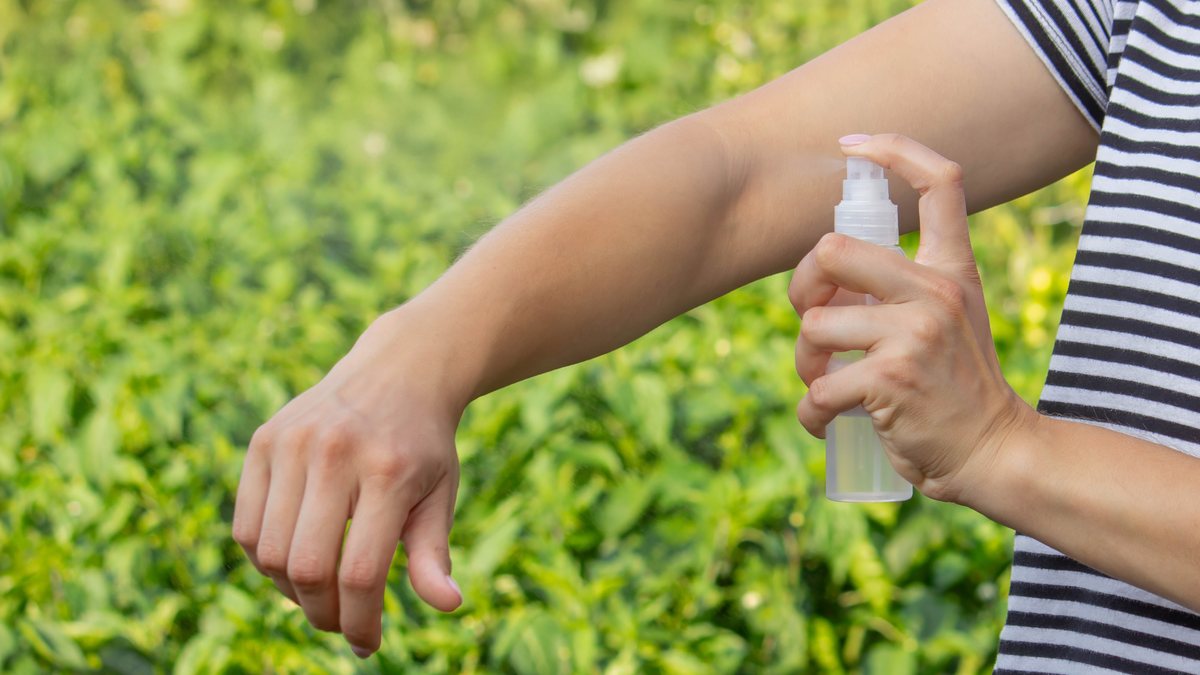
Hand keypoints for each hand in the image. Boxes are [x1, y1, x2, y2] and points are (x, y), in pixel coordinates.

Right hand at [231, 311, 464, 657]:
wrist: (397, 372)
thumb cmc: (422, 446)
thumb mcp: (440, 494)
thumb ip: (433, 553)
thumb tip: (448, 605)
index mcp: (388, 472)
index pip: (361, 572)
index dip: (359, 621)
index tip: (367, 644)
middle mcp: (335, 453)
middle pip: (308, 567)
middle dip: (323, 612)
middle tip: (342, 621)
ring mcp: (292, 443)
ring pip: (269, 553)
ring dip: (290, 590)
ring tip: (320, 592)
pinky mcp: (263, 441)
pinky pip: (246, 526)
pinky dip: (265, 558)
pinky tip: (295, 560)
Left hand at [788, 133, 1036, 502]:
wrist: (991, 452)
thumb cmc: (953, 388)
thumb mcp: (947, 320)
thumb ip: (900, 288)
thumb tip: (824, 270)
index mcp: (952, 270)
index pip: (940, 183)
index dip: (895, 149)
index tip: (851, 144)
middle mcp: (935, 291)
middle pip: (832, 251)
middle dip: (802, 289)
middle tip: (814, 325)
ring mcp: (914, 334)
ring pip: (815, 326)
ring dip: (806, 364)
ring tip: (828, 387)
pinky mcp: (890, 379)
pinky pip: (818, 386)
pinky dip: (811, 412)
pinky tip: (826, 423)